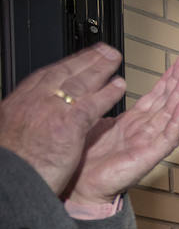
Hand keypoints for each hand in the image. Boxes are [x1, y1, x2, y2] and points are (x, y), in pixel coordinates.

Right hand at [0, 43, 128, 194]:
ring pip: (79, 82)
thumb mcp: (12, 133)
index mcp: (20, 101)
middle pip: (63, 72)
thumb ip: (23, 119)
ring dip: (99, 68)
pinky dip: (106, 93)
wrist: (9, 178)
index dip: (66, 66)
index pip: (46, 76)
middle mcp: (34, 99)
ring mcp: (50, 110)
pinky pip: (91, 104)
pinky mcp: (66, 124)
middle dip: (86, 59)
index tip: (78, 60)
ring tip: (114, 59)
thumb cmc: (13, 162)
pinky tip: (119, 86)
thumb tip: (27, 119)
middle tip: (103, 50)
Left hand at [65, 52, 178, 215]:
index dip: (166, 78)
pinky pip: (166, 137)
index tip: (177, 62)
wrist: (82, 186)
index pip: (155, 95)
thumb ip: (105, 107)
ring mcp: (149, 143)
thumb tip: (105, 89)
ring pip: (170, 114)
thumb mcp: (96, 124)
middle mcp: (145, 130)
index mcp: (133, 122)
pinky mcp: (148, 156)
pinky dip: (176, 120)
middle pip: (167, 101)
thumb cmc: (88, 162)